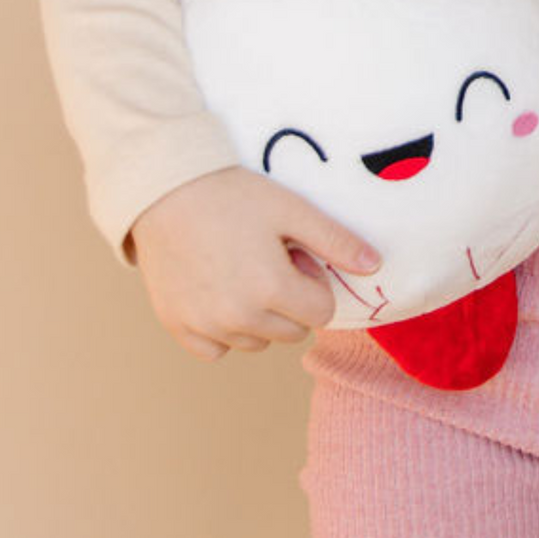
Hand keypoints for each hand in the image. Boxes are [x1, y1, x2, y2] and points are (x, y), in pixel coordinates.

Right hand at [124, 165, 381, 361]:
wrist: (164, 188)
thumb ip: (336, 241)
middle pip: (291, 332)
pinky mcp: (177, 326)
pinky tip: (215, 291)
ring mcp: (204, 325)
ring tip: (239, 269)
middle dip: (289, 301)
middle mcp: (239, 317)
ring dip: (257, 317)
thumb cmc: (233, 194)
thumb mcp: (292, 209)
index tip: (293, 255)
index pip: (321, 313)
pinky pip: (215, 349)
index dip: (313, 282)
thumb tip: (374, 266)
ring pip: (255, 341)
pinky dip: (221, 330)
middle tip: (266, 258)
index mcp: (272, 289)